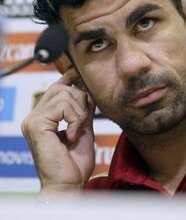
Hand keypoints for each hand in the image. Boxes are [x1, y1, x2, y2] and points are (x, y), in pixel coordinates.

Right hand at [21, 68, 95, 193]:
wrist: (69, 183)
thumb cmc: (75, 162)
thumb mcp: (82, 128)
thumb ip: (81, 110)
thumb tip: (85, 88)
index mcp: (43, 117)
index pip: (56, 88)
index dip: (68, 78)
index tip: (79, 72)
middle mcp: (34, 116)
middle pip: (61, 88)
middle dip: (80, 100)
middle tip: (84, 120)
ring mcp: (32, 119)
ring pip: (65, 96)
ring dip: (80, 113)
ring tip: (77, 132)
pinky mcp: (36, 124)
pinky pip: (64, 107)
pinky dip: (76, 120)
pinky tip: (72, 135)